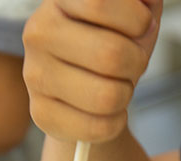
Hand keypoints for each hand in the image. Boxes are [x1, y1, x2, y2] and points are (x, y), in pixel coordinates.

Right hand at [22, 0, 163, 142]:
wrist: (88, 81)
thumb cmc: (113, 38)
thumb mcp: (133, 9)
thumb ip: (141, 1)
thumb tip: (145, 4)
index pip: (99, 4)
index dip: (137, 20)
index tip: (143, 26)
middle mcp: (38, 33)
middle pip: (110, 55)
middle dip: (137, 62)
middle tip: (132, 62)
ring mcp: (34, 75)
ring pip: (107, 96)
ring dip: (126, 94)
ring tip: (117, 85)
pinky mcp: (40, 113)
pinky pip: (98, 126)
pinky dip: (116, 122)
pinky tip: (108, 111)